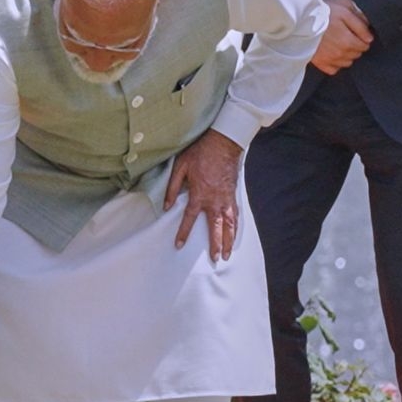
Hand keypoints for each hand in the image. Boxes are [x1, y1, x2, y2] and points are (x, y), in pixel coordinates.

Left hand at [165, 128, 243, 261]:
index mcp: (199, 194)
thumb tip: (165, 206)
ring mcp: (226, 199)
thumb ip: (172, 188)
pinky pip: (235, 215)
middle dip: (216, 245)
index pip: (189, 219)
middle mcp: (214, 201)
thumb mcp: (180, 167)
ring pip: (229, 225)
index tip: (179, 245)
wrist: (223, 143)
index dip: (183, 233)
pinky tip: (235, 234)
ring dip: (229, 240)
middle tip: (216, 259)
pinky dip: (236, 227)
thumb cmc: (200, 153)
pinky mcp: (233, 195)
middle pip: (215, 228)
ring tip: (228, 254)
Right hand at [308, 0, 370, 74]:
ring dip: (346, 55)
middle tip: (347, 36)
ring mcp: (330, 60)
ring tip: (339, 44)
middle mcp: (341, 54)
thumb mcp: (344, 10)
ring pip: (347, 62)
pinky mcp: (320, 63)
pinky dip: (335, 63)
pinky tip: (332, 54)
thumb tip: (369, 37)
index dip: (363, 38)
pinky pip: (334, 69)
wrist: (300, 21)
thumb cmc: (323, 13)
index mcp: (349, 42)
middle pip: (356, 54)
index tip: (357, 32)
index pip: (365, 45)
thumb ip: (360, 24)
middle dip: (355, 46)